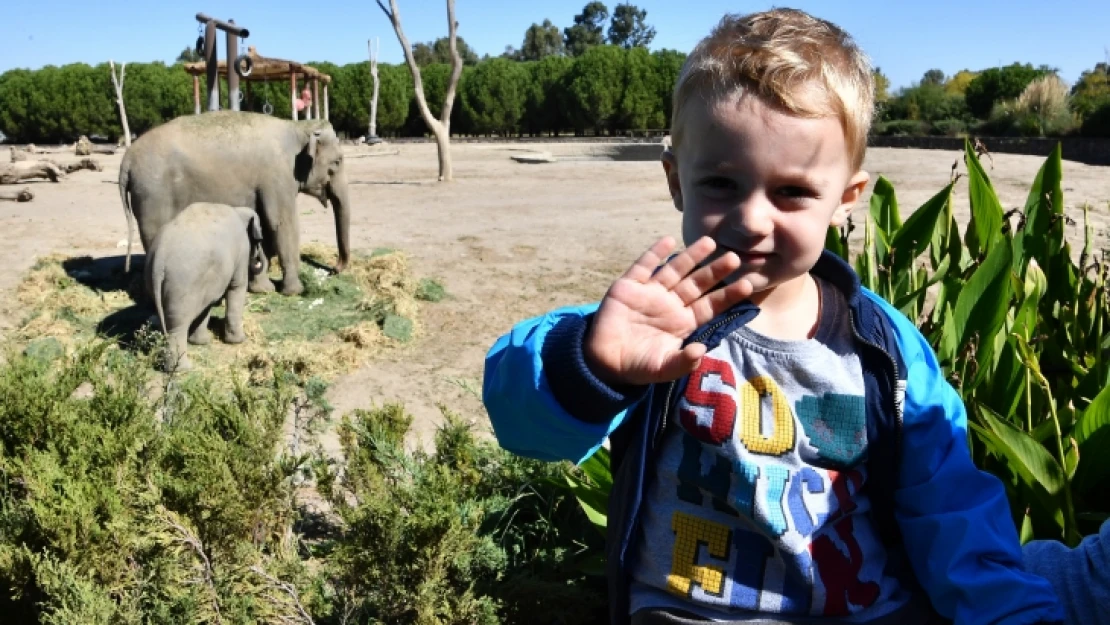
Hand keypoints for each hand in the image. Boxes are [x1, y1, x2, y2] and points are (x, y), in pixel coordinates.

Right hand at [584, 236, 752, 386]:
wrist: (603, 361)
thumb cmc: (637, 366)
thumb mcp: (663, 369)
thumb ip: (683, 362)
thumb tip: (701, 352)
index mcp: (683, 322)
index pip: (710, 305)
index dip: (728, 295)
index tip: (748, 285)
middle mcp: (670, 304)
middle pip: (697, 283)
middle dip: (715, 271)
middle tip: (735, 257)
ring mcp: (650, 293)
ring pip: (675, 270)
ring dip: (692, 256)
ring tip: (710, 242)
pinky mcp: (629, 286)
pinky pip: (644, 266)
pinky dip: (655, 253)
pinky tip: (669, 241)